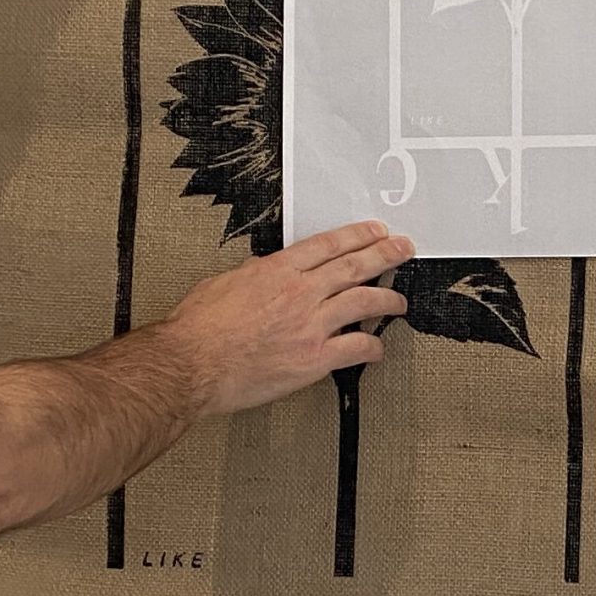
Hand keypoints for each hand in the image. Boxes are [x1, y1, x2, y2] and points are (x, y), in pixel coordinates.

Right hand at [161, 222, 412, 416]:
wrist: (192, 364)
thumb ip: (249, 276)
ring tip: (400, 300)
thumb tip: (261, 271)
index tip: (374, 232)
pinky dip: (373, 347)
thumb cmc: (199, 330)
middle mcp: (299, 293)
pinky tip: (378, 348)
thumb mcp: (222, 284)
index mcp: (276, 271)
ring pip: (364, 302)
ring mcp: (310, 326)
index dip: (357, 236)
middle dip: (385, 255)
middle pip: (354, 266)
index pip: (328, 245)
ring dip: (388, 299)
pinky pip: (356, 349)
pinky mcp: (314, 360)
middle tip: (403, 249)